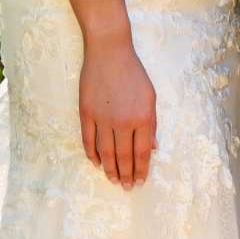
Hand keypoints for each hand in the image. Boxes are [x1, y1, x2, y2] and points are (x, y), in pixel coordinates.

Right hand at [79, 35, 156, 187]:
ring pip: (105, 152)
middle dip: (126, 175)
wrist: (109, 51)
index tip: (140, 181)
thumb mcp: (150, 97)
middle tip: (126, 187)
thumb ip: (151, 124)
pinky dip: (92, 154)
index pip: (142, 153)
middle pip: (124, 156)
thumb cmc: (133, 72)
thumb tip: (152, 148)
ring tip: (112, 180)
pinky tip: (96, 162)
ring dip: (109, 169)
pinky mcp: (86, 113)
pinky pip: (88, 140)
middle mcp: (123, 122)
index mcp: (142, 118)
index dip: (141, 170)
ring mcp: (103, 118)